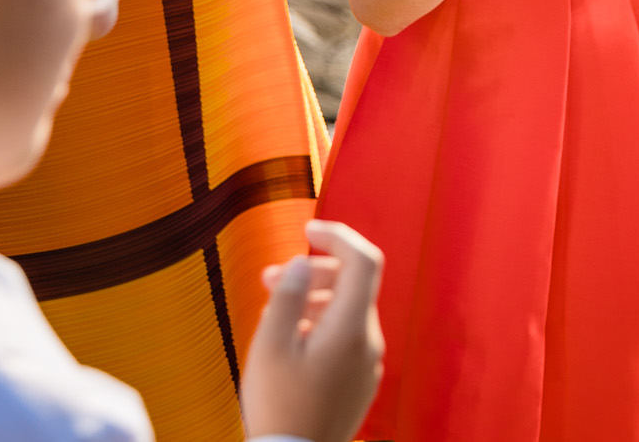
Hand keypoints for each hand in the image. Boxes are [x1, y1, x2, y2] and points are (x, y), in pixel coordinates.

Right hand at [241, 219, 384, 441]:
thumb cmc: (279, 408)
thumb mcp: (269, 348)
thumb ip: (287, 296)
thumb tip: (302, 261)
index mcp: (351, 328)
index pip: (364, 260)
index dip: (338, 235)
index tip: (307, 229)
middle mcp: (369, 342)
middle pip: (353, 285)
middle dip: (313, 272)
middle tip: (269, 277)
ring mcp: (368, 364)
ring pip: (346, 313)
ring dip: (313, 300)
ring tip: (272, 309)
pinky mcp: (360, 382)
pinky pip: (346, 339)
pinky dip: (321, 326)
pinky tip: (288, 340)